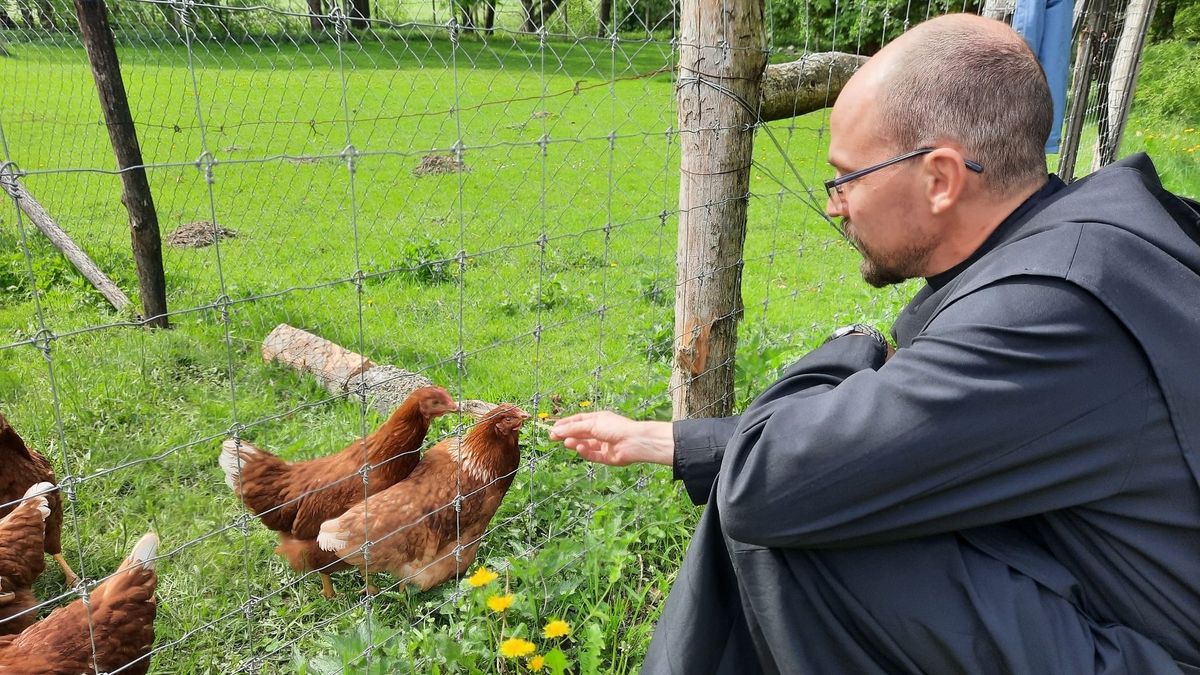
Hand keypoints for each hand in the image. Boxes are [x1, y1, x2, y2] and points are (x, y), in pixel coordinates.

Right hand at [549, 411, 673, 466]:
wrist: (634, 441)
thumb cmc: (615, 427)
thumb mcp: (592, 424)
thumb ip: (574, 429)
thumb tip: (557, 430)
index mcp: (599, 419)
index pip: (579, 421)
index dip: (566, 424)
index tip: (554, 428)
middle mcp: (601, 431)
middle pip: (580, 433)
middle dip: (567, 435)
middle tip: (553, 438)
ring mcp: (604, 445)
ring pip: (585, 445)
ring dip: (575, 444)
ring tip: (567, 443)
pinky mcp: (606, 457)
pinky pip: (592, 455)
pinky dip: (585, 452)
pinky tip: (579, 449)